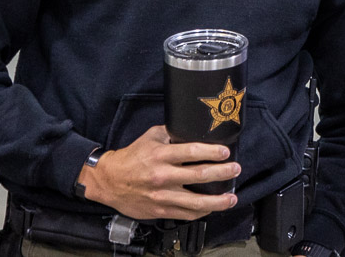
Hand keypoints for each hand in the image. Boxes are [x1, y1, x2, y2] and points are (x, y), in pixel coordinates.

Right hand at [77, 125, 238, 220]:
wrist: (108, 181)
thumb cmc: (131, 157)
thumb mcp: (150, 137)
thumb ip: (172, 134)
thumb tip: (193, 129)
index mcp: (160, 156)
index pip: (192, 152)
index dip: (212, 152)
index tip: (226, 152)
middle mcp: (163, 176)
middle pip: (199, 176)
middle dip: (222, 173)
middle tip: (236, 169)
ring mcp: (162, 196)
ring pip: (196, 201)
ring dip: (218, 201)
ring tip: (232, 198)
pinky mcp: (160, 210)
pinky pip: (185, 214)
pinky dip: (201, 212)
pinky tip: (212, 209)